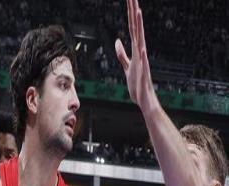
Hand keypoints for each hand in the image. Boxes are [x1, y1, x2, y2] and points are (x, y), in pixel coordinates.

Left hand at [115, 0, 157, 114]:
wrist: (144, 99)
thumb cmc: (136, 83)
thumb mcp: (126, 65)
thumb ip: (122, 54)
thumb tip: (117, 41)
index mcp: (136, 49)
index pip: (131, 27)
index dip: (130, 13)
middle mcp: (140, 51)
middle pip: (135, 28)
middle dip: (134, 12)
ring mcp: (142, 60)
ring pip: (139, 40)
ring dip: (139, 27)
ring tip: (137, 12)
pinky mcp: (143, 71)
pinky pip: (142, 60)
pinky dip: (142, 52)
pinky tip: (141, 45)